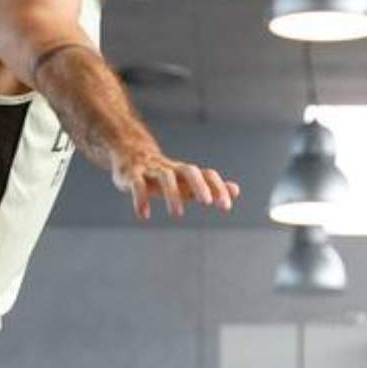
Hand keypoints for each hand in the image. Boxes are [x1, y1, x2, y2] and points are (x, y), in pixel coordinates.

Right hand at [112, 147, 240, 219]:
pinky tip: (144, 215)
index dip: (218, 188)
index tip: (227, 206)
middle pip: (188, 170)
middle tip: (207, 203)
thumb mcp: (186, 181)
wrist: (130, 152)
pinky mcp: (132, 174)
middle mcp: (170, 168)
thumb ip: (209, 187)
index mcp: (185, 172)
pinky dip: (141, 199)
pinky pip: (137, 184)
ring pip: (164, 177)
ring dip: (173, 194)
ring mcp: (151, 170)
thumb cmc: (163, 172)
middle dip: (199, 185)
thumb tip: (236, 190)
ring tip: (177, 215)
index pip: (207, 174)